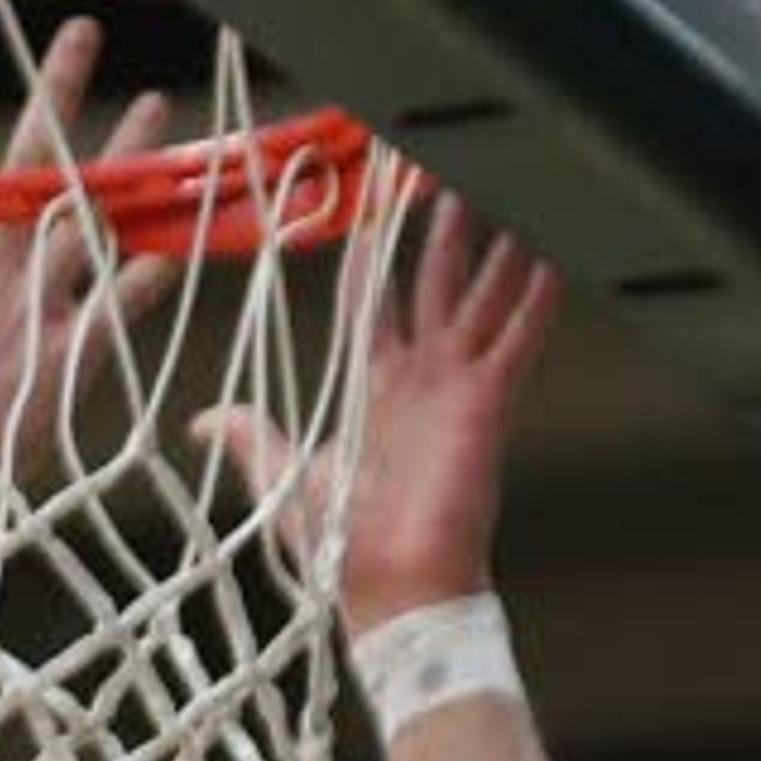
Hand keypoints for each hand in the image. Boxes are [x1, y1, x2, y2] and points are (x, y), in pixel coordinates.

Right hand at [0, 10, 166, 573]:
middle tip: (82, 33)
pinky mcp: (71, 362)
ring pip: (91, 214)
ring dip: (126, 157)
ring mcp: (34, 313)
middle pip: (29, 160)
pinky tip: (187, 223)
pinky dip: (157, 263)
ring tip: (156, 108)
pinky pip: (125, 302)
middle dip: (55, 88)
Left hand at [211, 181, 560, 626]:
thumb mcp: (285, 478)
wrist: (393, 594)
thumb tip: (204, 420)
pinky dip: (538, 295)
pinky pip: (519, 336)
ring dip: (495, 240)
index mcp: (376, 385)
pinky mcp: (489, 403)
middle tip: (444, 166)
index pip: (378, 298)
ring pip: (483, 293)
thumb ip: (254, 437)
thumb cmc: (343, 550)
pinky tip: (556, 251)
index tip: (375, 199)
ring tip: (504, 180)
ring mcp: (461, 385)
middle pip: (437, 279)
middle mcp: (423, 377)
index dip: (375, 250)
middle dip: (440, 224)